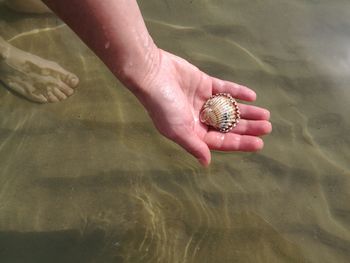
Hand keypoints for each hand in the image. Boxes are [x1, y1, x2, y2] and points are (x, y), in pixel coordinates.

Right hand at [137, 49, 271, 165]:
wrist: (152, 74)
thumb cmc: (163, 105)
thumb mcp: (177, 130)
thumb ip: (194, 145)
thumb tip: (207, 162)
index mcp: (193, 131)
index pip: (221, 140)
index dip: (240, 143)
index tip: (259, 143)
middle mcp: (199, 118)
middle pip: (228, 125)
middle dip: (247, 127)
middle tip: (267, 127)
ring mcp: (202, 100)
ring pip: (229, 108)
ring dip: (246, 112)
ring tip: (266, 114)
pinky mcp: (204, 83)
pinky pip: (224, 89)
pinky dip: (237, 92)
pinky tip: (252, 96)